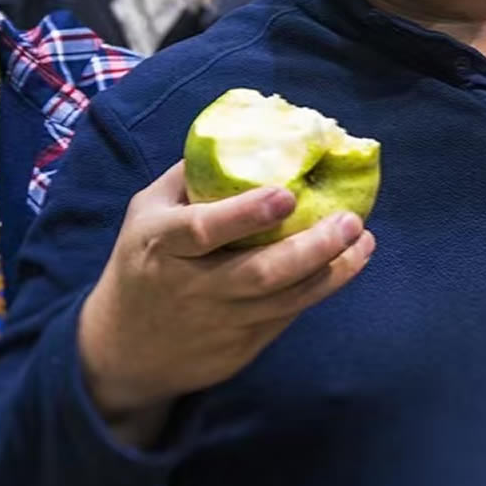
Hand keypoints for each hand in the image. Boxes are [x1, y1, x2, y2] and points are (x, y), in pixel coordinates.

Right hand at [78, 161, 374, 441]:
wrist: (121, 349)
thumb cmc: (140, 263)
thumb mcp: (145, 212)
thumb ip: (189, 177)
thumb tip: (245, 136)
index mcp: (161, 244)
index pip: (203, 230)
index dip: (246, 213)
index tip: (288, 194)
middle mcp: (192, 287)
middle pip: (259, 272)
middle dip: (312, 247)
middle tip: (351, 220)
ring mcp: (219, 322)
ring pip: (284, 300)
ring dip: (331, 271)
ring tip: (363, 242)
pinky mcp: (240, 348)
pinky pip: (286, 317)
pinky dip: (319, 290)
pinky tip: (346, 265)